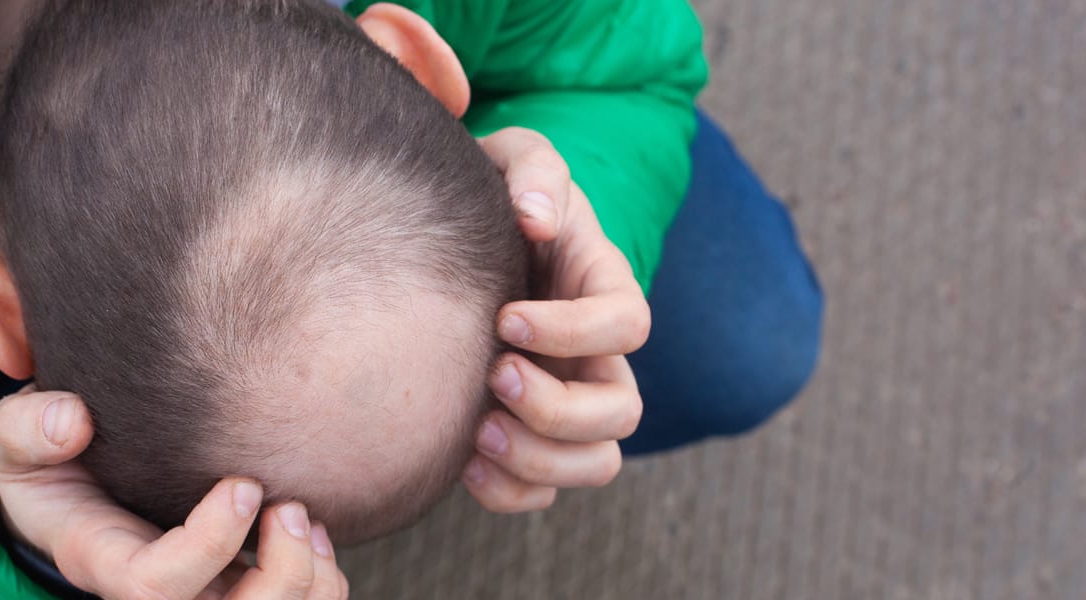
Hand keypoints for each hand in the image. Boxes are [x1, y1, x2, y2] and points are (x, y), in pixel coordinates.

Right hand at [0, 385, 348, 598]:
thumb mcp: (17, 440)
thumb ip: (28, 427)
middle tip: (290, 507)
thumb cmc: (53, 461)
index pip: (155, 585)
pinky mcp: (237, 588)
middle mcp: (161, 591)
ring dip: (310, 580)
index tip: (244, 485)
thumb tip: (71, 420)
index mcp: (104, 560)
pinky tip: (316, 532)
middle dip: (280, 573)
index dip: (209, 543)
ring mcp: (203, 595)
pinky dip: (324, 580)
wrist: (79, 486)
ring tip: (307, 519)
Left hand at [467, 127, 649, 511]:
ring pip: (597, 463)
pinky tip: (462, 461)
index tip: (506, 319)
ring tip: (476, 428)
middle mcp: (597, 357)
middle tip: (493, 375)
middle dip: (557, 407)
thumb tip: (538, 217)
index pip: (628, 325)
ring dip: (540, 458)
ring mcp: (570, 403)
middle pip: (622, 411)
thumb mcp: (513, 159)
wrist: (457, 242)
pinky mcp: (532, 437)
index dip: (574, 332)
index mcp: (603, 289)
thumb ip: (532, 169)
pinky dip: (510, 492)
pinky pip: (544, 493)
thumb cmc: (495, 196)